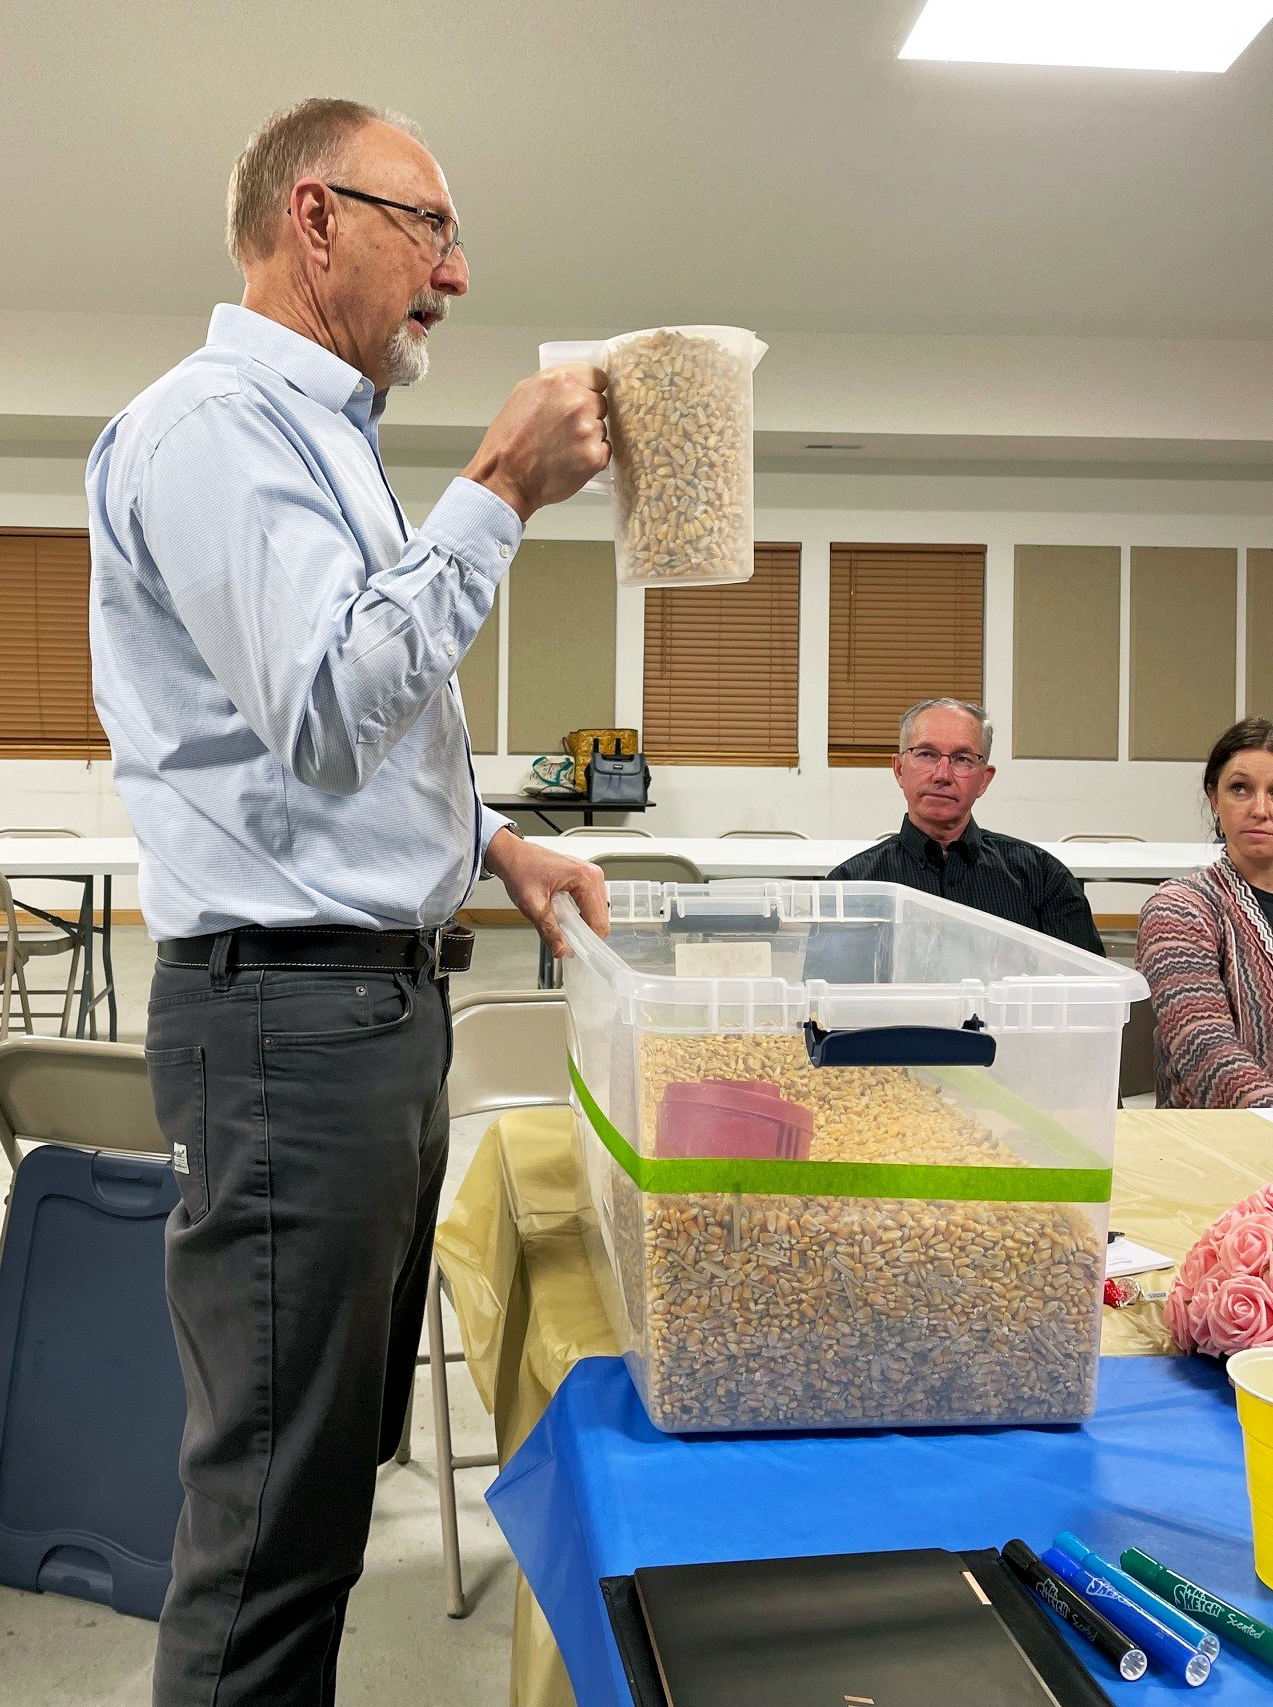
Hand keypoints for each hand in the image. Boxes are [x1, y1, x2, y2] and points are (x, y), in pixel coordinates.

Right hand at [461, 363, 609, 521]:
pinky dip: (591, 456)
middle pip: (600, 403)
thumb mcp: (523, 394)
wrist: (505, 478)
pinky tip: (571, 460)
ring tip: (563, 447)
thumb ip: (553, 385)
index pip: (596, 376)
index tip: (583, 398)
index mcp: (560, 381)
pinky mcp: (595, 456)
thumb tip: (573, 385)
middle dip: (587, 414)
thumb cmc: (508, 440)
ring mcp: (589, 430)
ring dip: (588, 436)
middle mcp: (577, 402)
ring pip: (601, 428)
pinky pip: (604, 450)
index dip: (590, 389)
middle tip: (565, 429)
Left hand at [483, 828, 608, 958]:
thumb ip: (548, 930)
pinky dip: (580, 915)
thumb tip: (561, 950)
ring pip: (598, 913)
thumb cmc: (520, 869)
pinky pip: (591, 905)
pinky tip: (564, 916)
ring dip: (582, 924)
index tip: (576, 952)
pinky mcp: (586, 879)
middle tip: (563, 938)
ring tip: (561, 923)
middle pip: (601, 918)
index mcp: (585, 878)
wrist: (512, 855)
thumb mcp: (532, 904)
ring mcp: (591, 876)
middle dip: (584, 932)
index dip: (588, 941)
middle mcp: (593, 875)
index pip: (598, 921)